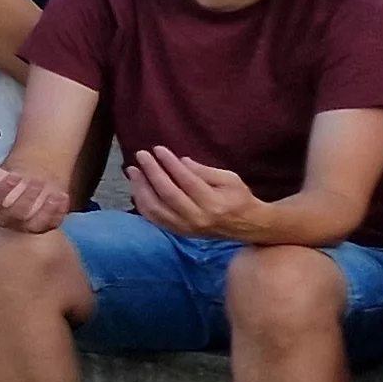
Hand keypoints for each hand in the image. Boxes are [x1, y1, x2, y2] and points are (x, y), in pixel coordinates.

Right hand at [0, 143, 69, 233]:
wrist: (27, 194)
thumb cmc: (5, 184)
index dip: (3, 190)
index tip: (12, 175)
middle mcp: (7, 220)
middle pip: (16, 213)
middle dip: (27, 196)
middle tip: (34, 179)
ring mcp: (26, 226)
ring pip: (34, 222)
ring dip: (44, 207)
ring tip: (52, 190)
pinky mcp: (44, 226)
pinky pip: (52, 223)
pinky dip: (58, 212)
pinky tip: (62, 197)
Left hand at [126, 146, 262, 238]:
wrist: (249, 226)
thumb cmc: (239, 198)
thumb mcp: (229, 179)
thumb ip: (204, 170)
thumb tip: (179, 160)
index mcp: (214, 203)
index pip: (186, 180)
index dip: (170, 163)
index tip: (158, 149)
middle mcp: (198, 218)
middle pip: (168, 194)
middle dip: (152, 172)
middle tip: (141, 155)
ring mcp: (186, 228)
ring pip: (156, 209)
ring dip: (141, 188)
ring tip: (133, 171)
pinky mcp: (179, 233)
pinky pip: (154, 219)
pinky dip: (142, 204)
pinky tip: (137, 189)